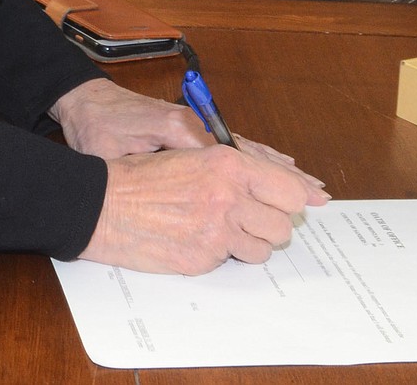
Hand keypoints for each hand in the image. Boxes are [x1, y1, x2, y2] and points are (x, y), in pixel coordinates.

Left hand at [52, 79, 324, 192]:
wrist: (84, 100)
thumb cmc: (96, 129)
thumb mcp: (113, 151)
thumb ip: (144, 166)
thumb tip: (172, 182)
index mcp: (178, 129)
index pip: (230, 158)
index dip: (263, 178)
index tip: (294, 195)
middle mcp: (194, 125)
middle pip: (247, 152)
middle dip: (283, 175)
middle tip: (317, 194)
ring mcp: (194, 125)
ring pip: (245, 148)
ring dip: (276, 167)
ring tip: (308, 183)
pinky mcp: (189, 128)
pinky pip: (231, 144)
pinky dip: (257, 156)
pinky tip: (275, 166)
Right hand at [80, 144, 328, 274]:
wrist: (103, 202)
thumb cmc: (141, 174)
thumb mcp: (190, 154)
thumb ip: (234, 167)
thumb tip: (283, 181)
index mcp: (226, 164)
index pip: (287, 188)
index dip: (299, 196)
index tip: (313, 201)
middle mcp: (227, 196)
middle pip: (283, 224)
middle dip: (270, 222)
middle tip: (251, 215)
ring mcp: (216, 231)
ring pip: (262, 249)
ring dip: (248, 241)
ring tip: (220, 226)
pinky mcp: (203, 259)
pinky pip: (232, 262)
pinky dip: (221, 253)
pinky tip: (197, 237)